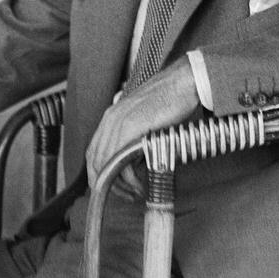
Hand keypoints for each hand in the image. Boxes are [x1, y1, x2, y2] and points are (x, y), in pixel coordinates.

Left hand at [85, 59, 200, 182]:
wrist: (185, 82)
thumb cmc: (171, 101)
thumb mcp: (145, 123)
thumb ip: (133, 141)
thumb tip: (132, 165)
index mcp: (111, 118)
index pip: (93, 152)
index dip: (98, 173)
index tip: (111, 187)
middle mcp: (110, 119)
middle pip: (95, 160)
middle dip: (106, 183)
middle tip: (124, 195)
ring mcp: (119, 122)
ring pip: (105, 162)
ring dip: (119, 184)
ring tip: (134, 191)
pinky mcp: (131, 126)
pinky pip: (120, 159)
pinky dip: (128, 177)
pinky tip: (139, 183)